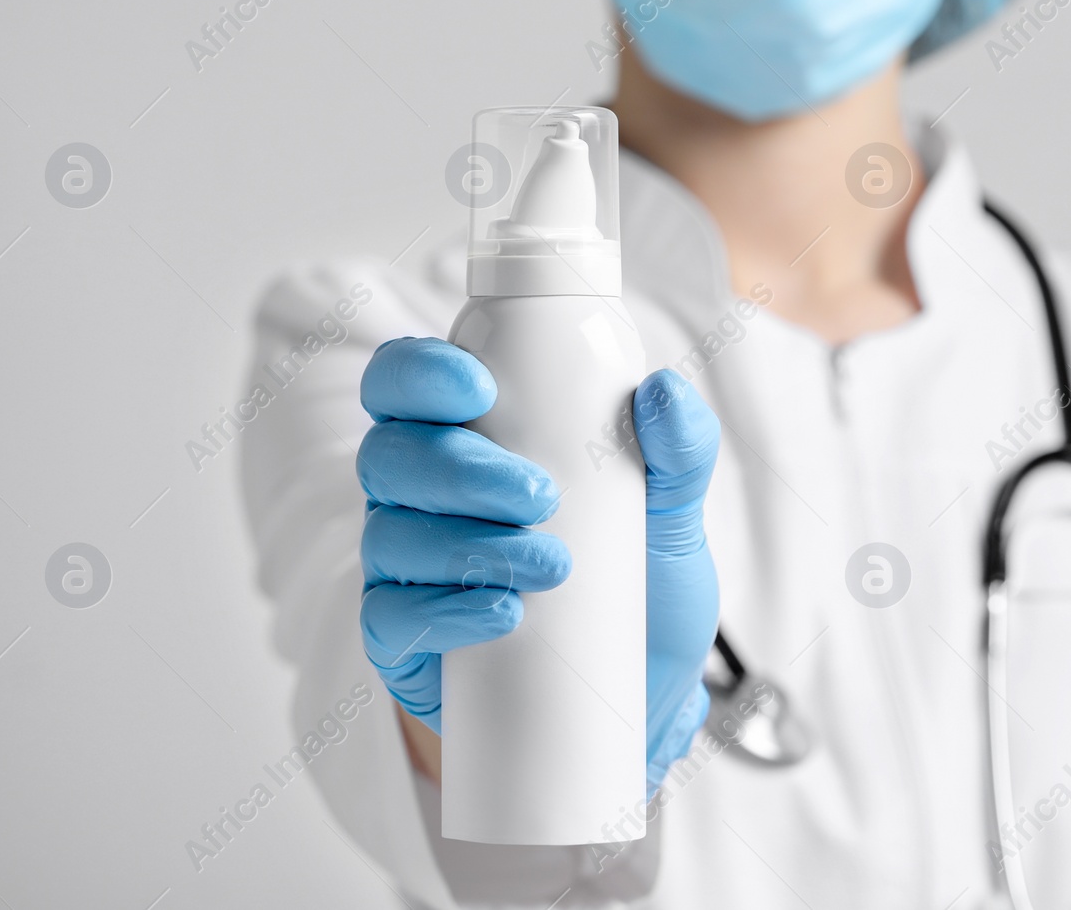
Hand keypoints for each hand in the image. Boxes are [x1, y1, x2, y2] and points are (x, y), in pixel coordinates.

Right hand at [355, 337, 720, 792]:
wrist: (645, 697)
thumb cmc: (643, 586)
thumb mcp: (674, 514)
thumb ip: (681, 449)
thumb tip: (665, 392)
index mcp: (466, 440)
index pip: (405, 386)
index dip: (420, 374)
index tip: (480, 388)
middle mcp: (420, 500)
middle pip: (390, 457)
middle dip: (460, 469)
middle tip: (542, 497)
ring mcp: (407, 573)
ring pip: (390, 538)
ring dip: (465, 545)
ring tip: (551, 567)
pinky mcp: (407, 647)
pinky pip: (388, 621)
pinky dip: (444, 613)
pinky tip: (501, 613)